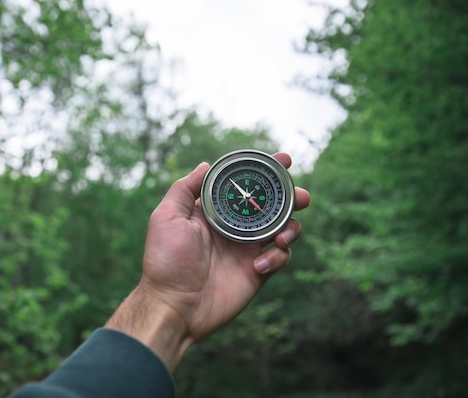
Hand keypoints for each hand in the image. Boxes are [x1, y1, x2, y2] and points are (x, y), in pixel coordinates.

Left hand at [105, 153, 310, 370]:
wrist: (174, 306)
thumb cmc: (166, 261)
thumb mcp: (167, 218)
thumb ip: (185, 189)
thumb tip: (206, 165)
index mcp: (216, 211)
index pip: (244, 185)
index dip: (265, 171)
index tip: (284, 160)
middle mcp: (235, 227)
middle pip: (272, 205)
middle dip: (291, 197)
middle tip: (301, 197)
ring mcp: (248, 249)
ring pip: (284, 229)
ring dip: (291, 228)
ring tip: (281, 237)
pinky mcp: (258, 272)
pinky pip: (281, 257)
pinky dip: (278, 256)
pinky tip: (259, 264)